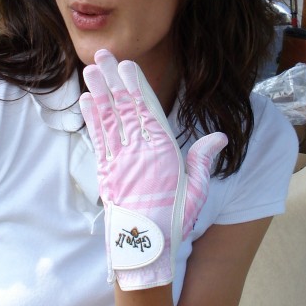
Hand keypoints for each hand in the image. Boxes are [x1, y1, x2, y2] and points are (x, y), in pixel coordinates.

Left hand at [79, 49, 226, 289]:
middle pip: (124, 108)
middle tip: (102, 55)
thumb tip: (219, 136)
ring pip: (108, 119)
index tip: (127, 65)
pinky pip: (98, 139)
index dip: (136, 86)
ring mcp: (120, 162)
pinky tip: (86, 101)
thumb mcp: (196, 191)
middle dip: (112, 80)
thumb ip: (203, 161)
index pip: (147, 111)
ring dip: (99, 92)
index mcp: (163, 153)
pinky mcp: (106, 173)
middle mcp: (139, 153)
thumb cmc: (175, 221)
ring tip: (90, 70)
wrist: (144, 250)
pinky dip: (92, 119)